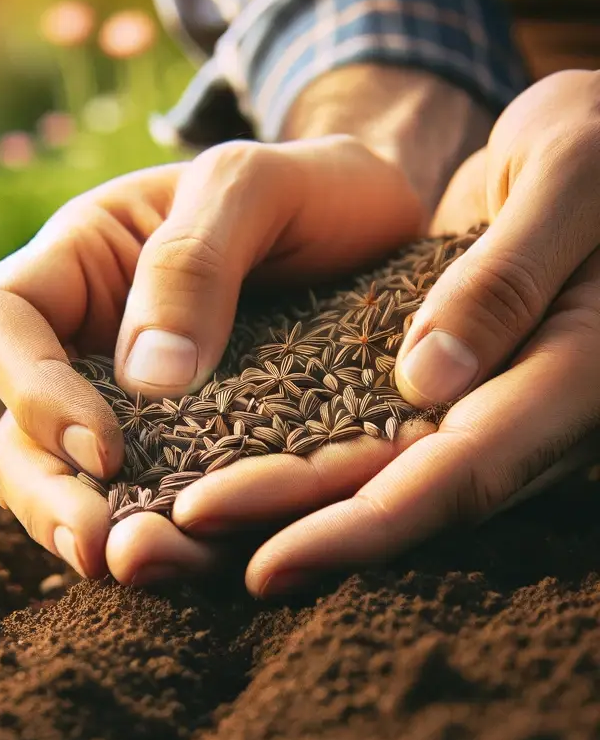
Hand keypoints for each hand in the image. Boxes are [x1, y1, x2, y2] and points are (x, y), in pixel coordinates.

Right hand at [0, 137, 425, 581]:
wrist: (376, 227)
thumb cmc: (308, 187)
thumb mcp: (255, 185)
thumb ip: (192, 262)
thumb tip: (147, 381)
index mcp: (78, 265)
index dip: (30, 391)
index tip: (108, 443)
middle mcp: (87, 346)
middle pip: (14, 434)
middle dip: (47, 494)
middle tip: (102, 546)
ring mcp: (131, 411)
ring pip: (70, 490)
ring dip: (100, 537)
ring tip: (150, 568)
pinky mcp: (188, 460)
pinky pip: (152, 513)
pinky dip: (169, 544)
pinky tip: (202, 565)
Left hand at [176, 69, 599, 595]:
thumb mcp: (570, 176)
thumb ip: (509, 278)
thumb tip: (428, 383)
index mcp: (574, 375)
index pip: (462, 474)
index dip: (363, 526)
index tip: (265, 563)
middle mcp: (524, 410)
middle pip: (400, 490)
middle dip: (292, 528)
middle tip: (180, 550)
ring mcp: (481, 400)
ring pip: (375, 469)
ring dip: (282, 503)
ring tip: (179, 520)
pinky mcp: (443, 378)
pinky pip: (367, 426)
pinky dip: (299, 449)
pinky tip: (226, 455)